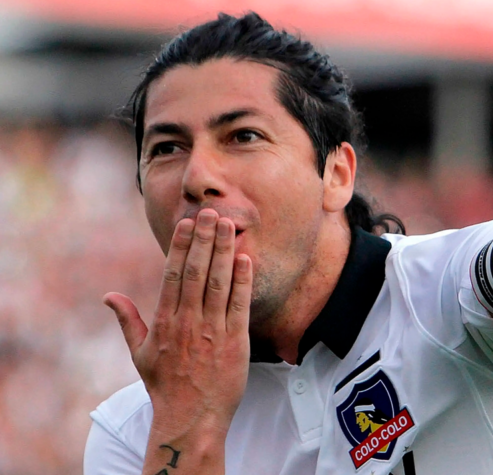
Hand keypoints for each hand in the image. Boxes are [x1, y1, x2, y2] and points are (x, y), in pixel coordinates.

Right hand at [104, 208, 251, 438]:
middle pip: (196, 272)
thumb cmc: (165, 386)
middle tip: (212, 212)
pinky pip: (239, 305)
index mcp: (165, 321)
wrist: (191, 418)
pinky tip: (246, 259)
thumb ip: (128, 321)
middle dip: (205, 239)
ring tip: (230, 225)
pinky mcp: (235, 342)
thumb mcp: (140, 353)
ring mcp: (212, 331)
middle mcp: (188, 322)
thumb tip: (109, 296)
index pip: (173, 275)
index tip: (187, 223)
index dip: (181, 246)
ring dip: (224, 252)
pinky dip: (243, 281)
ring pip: (218, 283)